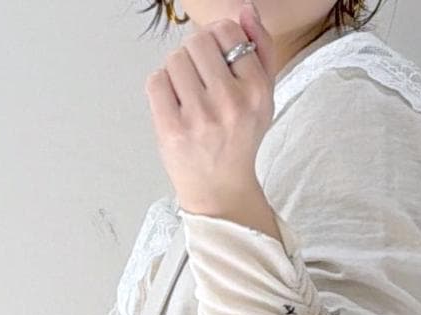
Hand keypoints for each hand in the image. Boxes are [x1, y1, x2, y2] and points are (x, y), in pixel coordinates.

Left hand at [144, 4, 278, 227]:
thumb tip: (246, 9)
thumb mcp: (264, 95)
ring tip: (189, 94)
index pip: (228, 31)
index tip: (218, 60)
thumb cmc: (240, 139)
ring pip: (175, 59)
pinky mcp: (171, 129)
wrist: (221, 191)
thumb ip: (261, 48)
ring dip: (177, 71)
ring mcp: (199, 117)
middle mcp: (230, 102)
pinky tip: (174, 105)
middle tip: (200, 78)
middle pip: (197, 41)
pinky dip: (161, 88)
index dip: (218, 39)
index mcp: (257, 90)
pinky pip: (156, 81)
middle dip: (195, 53)